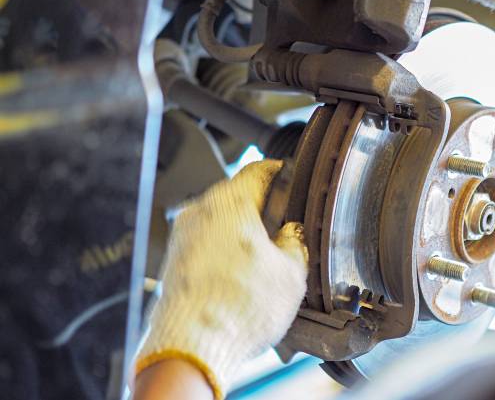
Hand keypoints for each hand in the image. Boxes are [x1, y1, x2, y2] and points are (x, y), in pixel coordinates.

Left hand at [135, 160, 307, 398]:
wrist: (192, 349)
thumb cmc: (235, 309)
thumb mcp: (292, 273)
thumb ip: (294, 243)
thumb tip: (291, 236)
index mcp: (229, 202)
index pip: (259, 169)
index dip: (280, 172)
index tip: (289, 177)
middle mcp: (199, 212)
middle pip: (237, 198)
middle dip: (262, 211)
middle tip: (285, 230)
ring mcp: (182, 238)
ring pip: (220, 224)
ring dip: (242, 236)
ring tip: (265, 265)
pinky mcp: (174, 264)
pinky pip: (206, 248)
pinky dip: (224, 256)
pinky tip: (241, 281)